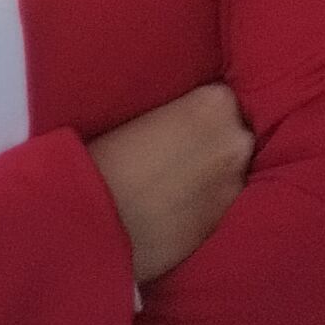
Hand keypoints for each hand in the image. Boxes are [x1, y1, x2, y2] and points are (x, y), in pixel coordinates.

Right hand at [88, 81, 254, 285]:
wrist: (88, 221)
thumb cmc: (102, 162)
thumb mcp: (144, 118)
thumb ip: (179, 115)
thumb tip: (188, 127)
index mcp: (215, 102)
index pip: (223, 103)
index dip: (203, 119)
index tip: (185, 132)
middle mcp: (236, 138)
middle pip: (234, 137)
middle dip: (213, 148)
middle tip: (179, 163)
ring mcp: (235, 182)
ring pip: (231, 175)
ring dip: (213, 181)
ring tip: (176, 192)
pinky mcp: (224, 222)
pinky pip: (221, 208)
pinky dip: (205, 209)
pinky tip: (177, 215)